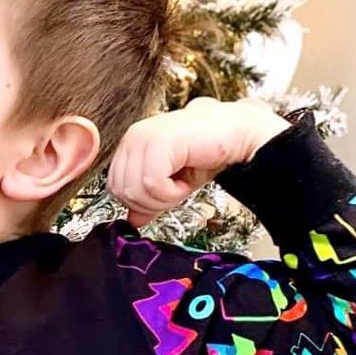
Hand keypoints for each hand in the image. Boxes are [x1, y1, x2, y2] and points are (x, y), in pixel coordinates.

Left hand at [107, 96, 290, 227]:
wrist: (241, 134)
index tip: (169, 192)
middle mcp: (133, 137)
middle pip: (121, 192)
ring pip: (134, 191)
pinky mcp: (158, 142)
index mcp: (131, 144)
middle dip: (152, 202)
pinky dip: (173, 191)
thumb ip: (150, 198)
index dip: (141, 202)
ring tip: (184, 181)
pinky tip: (188, 177)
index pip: (114, 187)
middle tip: (178, 189)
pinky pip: (152, 185)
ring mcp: (143, 137)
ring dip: (166, 197)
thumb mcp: (173, 182)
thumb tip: (132, 220)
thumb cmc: (210, 153)